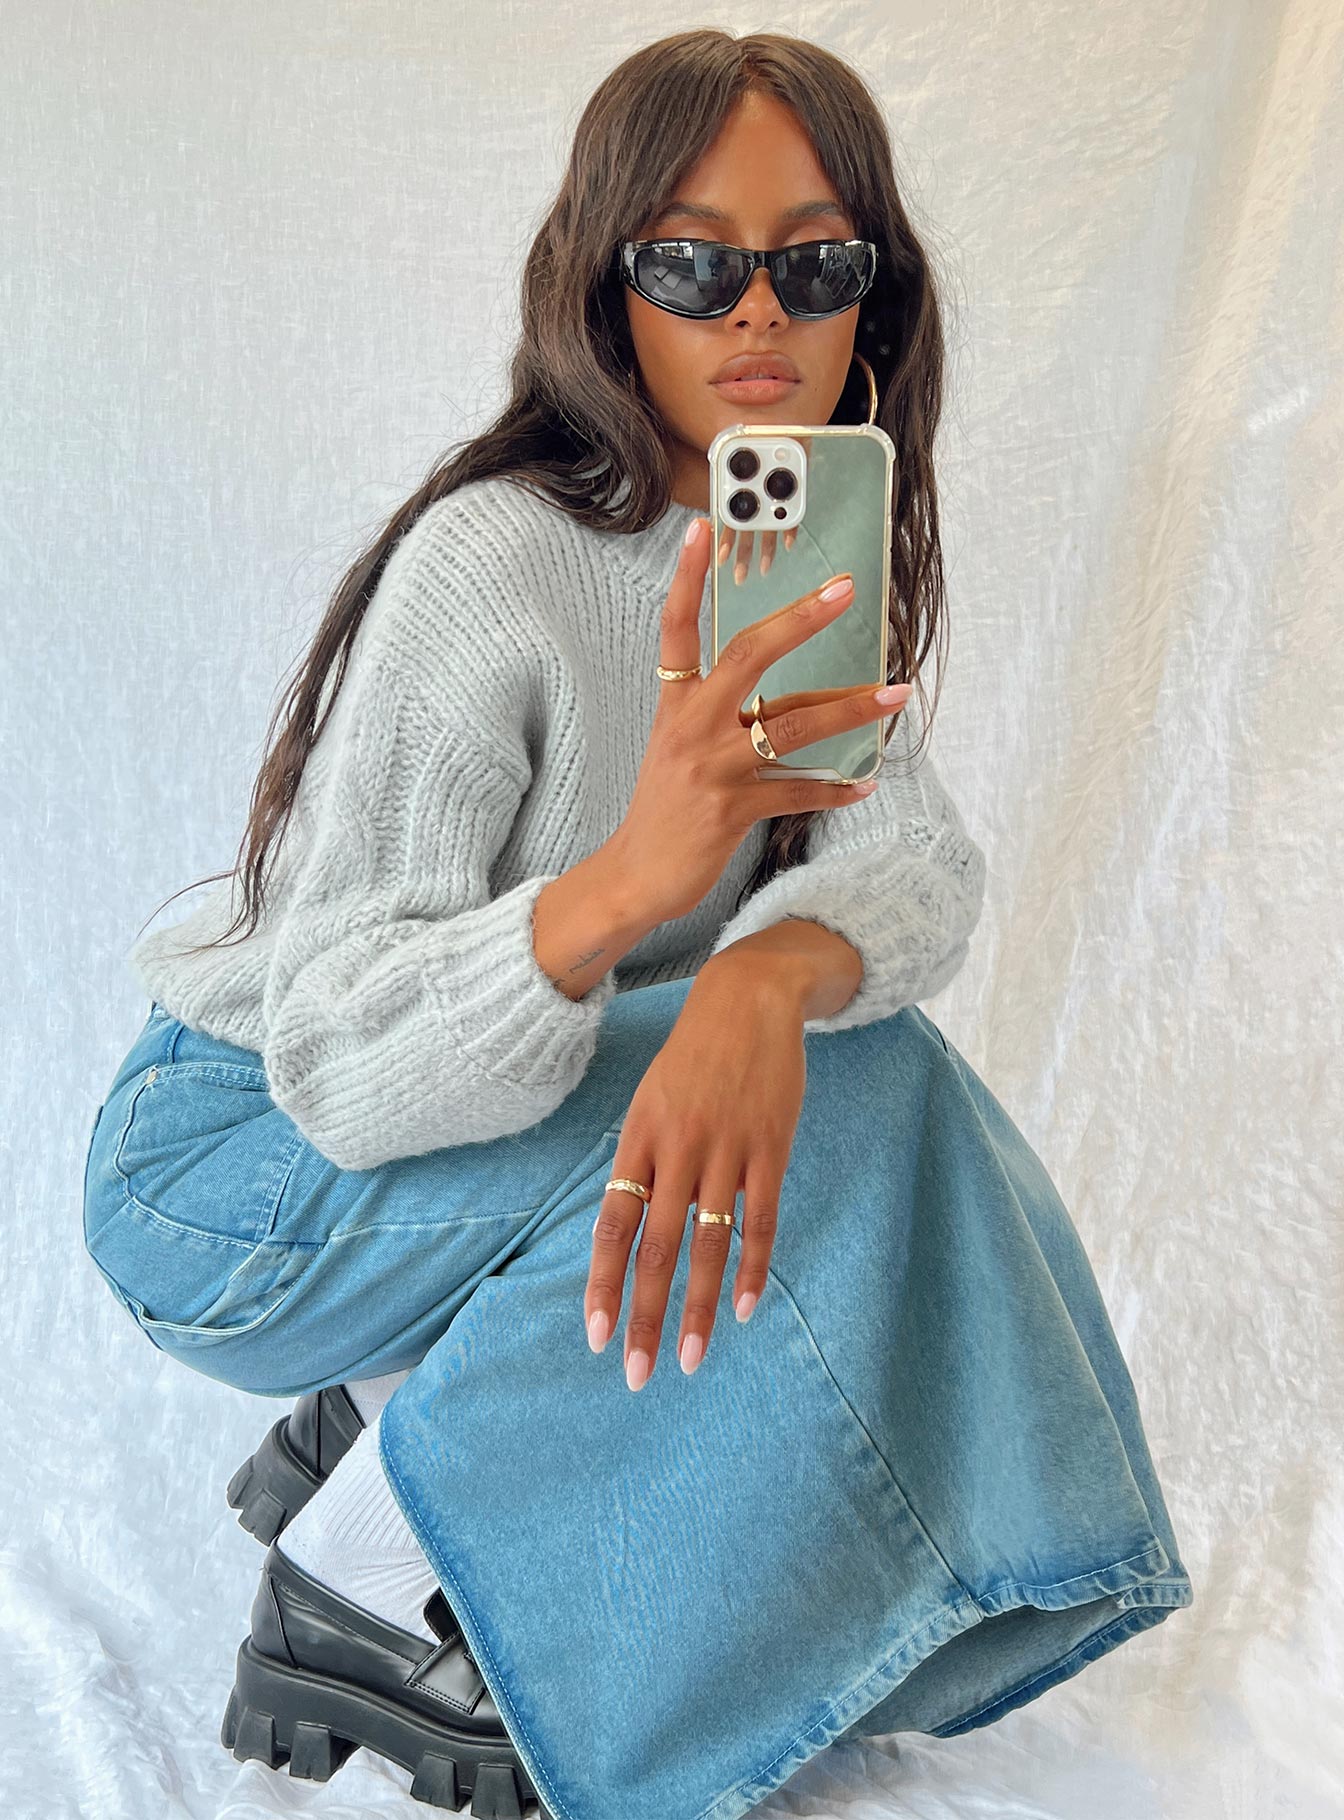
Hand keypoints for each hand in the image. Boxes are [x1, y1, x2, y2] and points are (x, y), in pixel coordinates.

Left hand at [583, 958, 807, 1390]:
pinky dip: (751, 1267)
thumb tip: (625, 1227)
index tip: (596, 1336)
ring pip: (707, 1245)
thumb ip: (641, 1161)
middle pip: (655, 1249)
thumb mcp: (651, 1100)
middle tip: (637, 1373)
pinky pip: (760, 1219)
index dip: (602, 1283)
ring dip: (698, 1307)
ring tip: (691, 1358)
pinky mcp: (770, 1147)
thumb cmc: (694, 1056)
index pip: (612, 1226)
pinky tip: (743, 1307)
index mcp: (638, 1139)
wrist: (748, 996)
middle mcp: (677, 1149)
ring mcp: (726, 1149)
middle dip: (645, 1316)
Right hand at [612, 515, 912, 925]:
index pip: (676, 628)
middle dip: (800, 621)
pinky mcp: (730, 811)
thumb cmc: (665, 807)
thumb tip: (796, 699)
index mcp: (675, 704)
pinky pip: (795, 794)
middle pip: (748, 657)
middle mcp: (691, 727)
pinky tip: (864, 784)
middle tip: (845, 591)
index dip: (687, 578)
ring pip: (791, 726)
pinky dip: (834, 791)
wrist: (635, 875)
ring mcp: (711, 768)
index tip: (702, 528)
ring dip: (849, 708)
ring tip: (895, 694)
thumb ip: (726, 716)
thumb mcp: (681, 748)